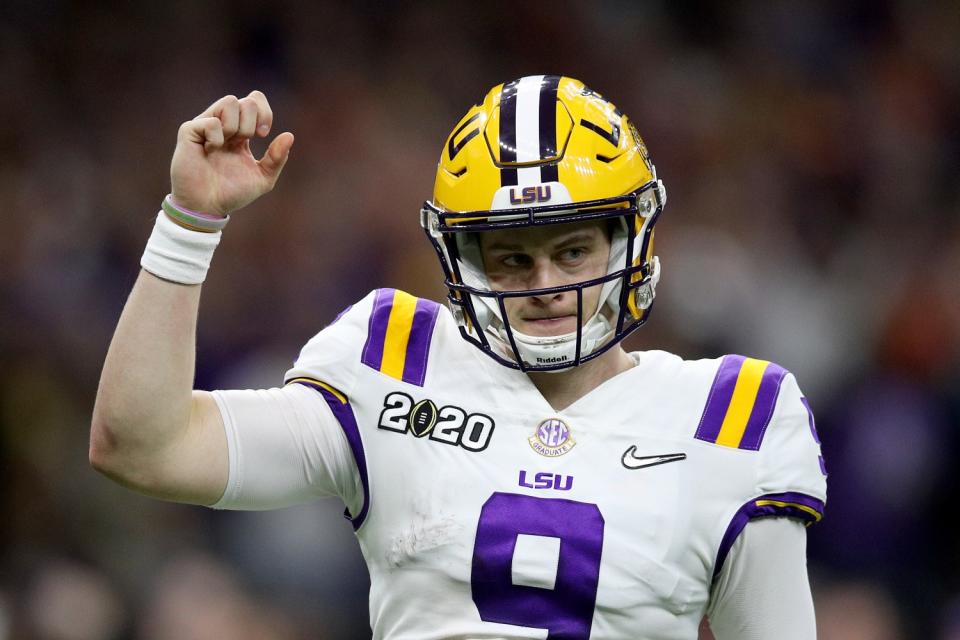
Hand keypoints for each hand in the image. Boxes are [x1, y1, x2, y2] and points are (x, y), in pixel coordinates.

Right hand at [170, 91, 293, 215]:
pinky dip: (217, 136)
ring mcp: (206, 126)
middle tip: (246, 141)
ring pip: (229, 101)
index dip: (264, 112)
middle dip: (252, 121)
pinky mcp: (189, 132)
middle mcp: (224, 125)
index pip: (255, 101)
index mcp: (241, 132)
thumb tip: (290, 135)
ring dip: (236, 125)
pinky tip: (211, 150)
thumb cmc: (232, 193)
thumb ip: (277, 158)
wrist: (207, 207)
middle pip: (246, 101)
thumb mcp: (263, 179)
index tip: (262, 135)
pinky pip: (211, 121)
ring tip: (228, 144)